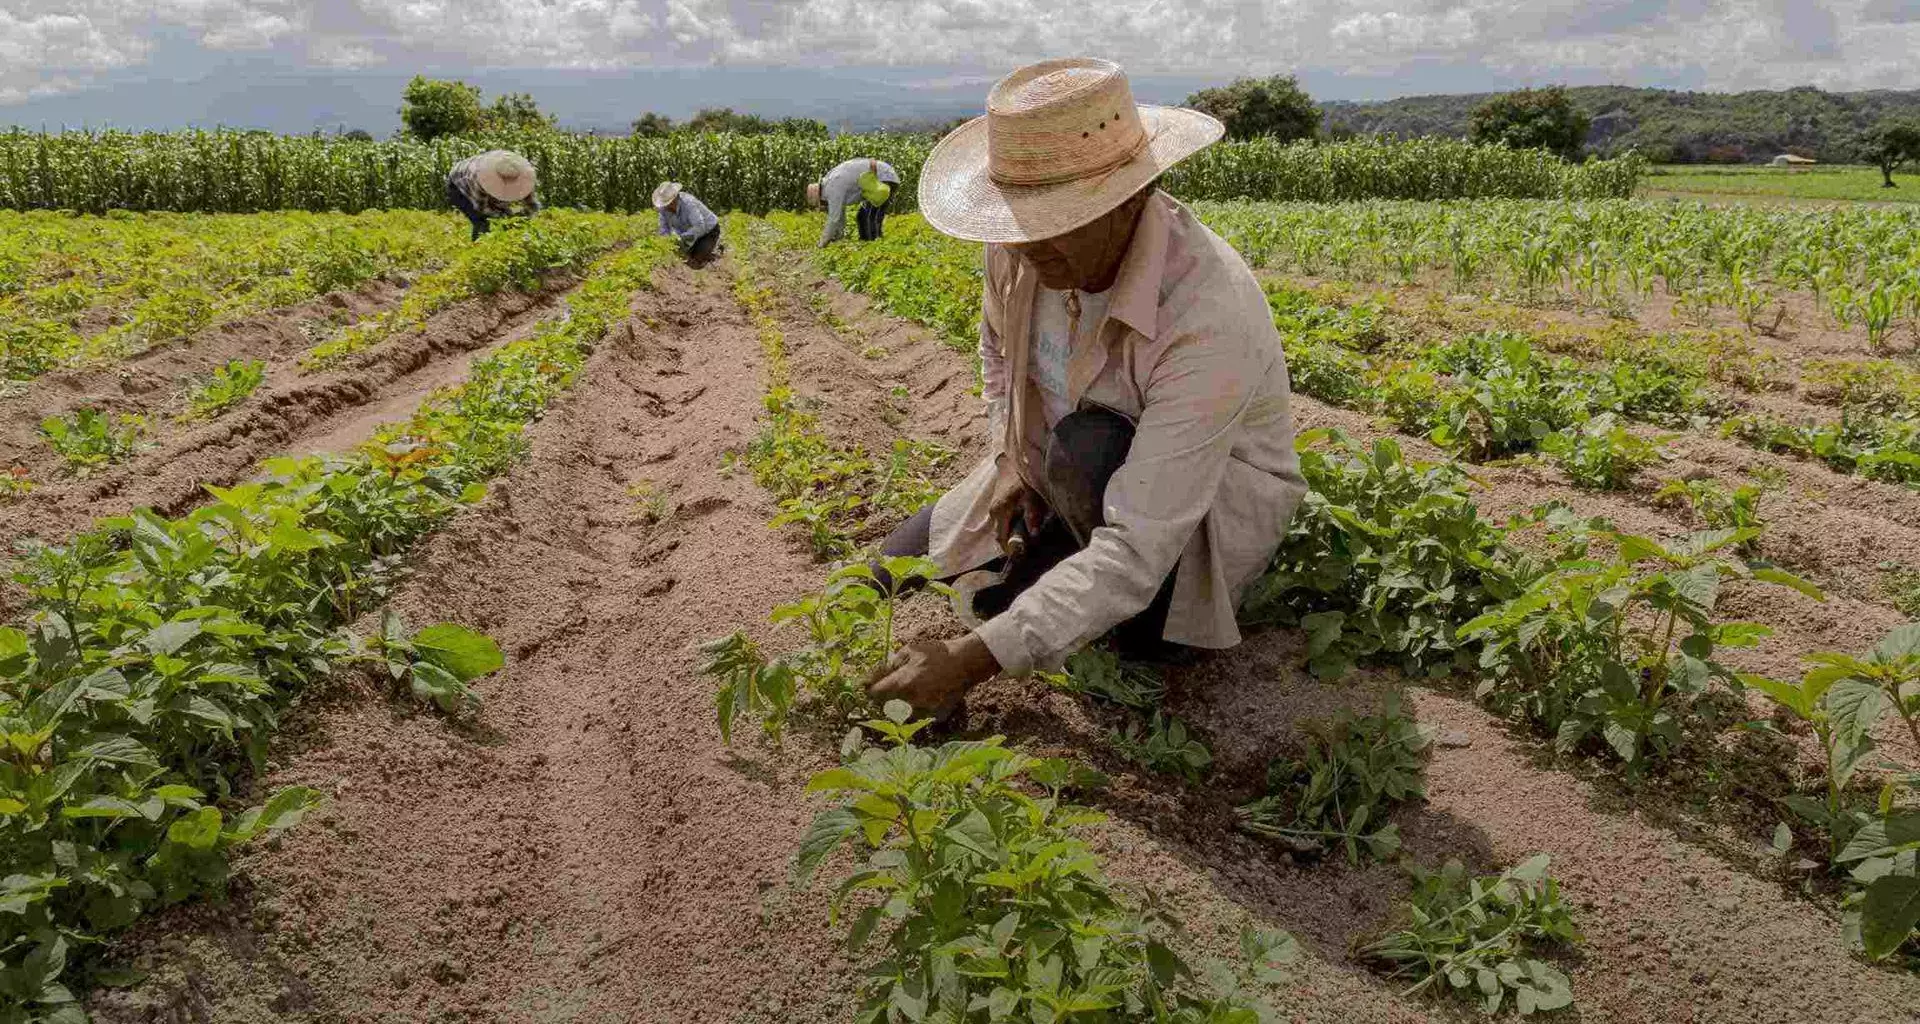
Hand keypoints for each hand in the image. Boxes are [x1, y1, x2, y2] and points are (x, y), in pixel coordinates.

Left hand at [866, 634, 1000, 717]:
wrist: (966, 662)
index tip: (869, 688)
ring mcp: (924, 709)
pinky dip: (918, 710)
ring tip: (911, 692)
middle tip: (892, 689)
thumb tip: (875, 676)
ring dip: (901, 707)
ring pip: (903, 714)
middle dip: (886, 699)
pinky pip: (920, 717)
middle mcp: (911, 700)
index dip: (870, 690)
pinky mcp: (936, 715)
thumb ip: (891, 664)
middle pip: (887, 706)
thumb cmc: (937, 653)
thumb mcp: (910, 650)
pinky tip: (924, 697)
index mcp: (902, 682)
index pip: (875, 694)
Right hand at [987, 459, 1046, 556]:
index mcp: (1000, 512)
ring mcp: (993, 508)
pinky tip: (1022, 526)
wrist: (1012, 461)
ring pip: (1000, 529)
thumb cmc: (1022, 477)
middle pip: (1000, 536)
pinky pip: (1001, 523)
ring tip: (1026, 538)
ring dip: (1011, 535)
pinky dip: (1010, 528)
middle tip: (1028, 548)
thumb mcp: (1031, 495)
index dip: (1011, 549)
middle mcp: (993, 512)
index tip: (1023, 555)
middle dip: (1011, 544)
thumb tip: (1034, 534)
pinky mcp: (997, 505)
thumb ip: (1032, 514)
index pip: (1001, 539)